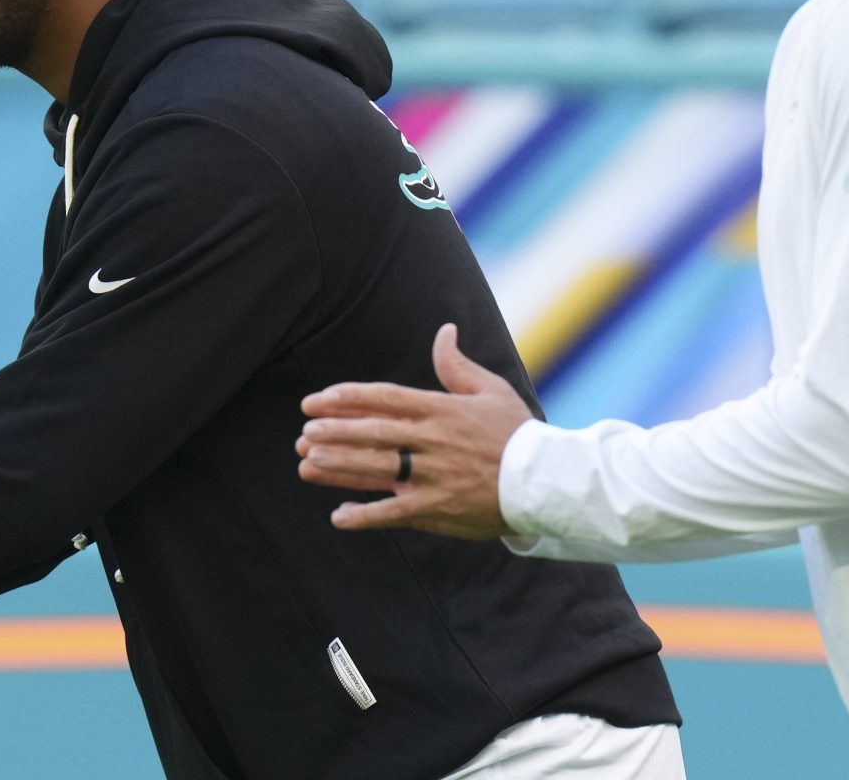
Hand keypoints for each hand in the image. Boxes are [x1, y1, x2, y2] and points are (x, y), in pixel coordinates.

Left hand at [296, 323, 532, 538]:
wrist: (545, 481)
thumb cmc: (517, 433)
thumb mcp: (491, 390)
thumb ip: (457, 365)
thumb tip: (444, 331)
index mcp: (442, 410)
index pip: (386, 398)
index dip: (348, 398)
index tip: (318, 401)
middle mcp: (433, 441)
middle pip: (374, 433)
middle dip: (335, 433)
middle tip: (304, 434)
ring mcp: (434, 476)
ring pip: (376, 470)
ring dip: (339, 468)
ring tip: (307, 465)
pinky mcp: (438, 509)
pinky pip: (393, 513)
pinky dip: (364, 516)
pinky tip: (339, 516)